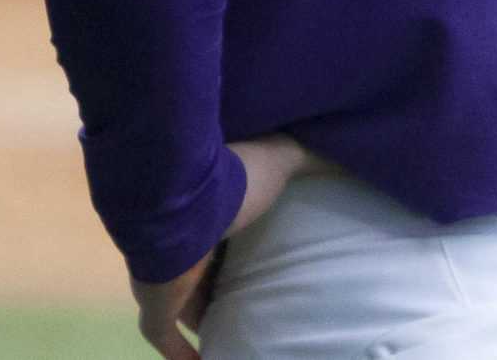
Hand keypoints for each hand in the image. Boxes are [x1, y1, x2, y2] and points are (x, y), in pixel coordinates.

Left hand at [131, 134, 307, 359]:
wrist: (180, 196)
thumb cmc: (229, 181)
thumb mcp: (277, 159)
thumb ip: (305, 157)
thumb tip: (342, 156)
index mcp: (205, 211)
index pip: (219, 235)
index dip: (235, 250)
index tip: (261, 260)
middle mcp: (180, 243)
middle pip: (201, 274)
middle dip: (222, 289)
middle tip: (258, 304)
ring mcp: (162, 275)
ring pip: (183, 306)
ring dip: (206, 322)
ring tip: (242, 336)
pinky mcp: (154, 303)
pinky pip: (164, 337)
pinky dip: (181, 355)